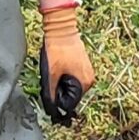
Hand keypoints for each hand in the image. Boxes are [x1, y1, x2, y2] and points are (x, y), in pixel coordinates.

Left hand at [37, 2, 95, 124]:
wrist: (62, 29)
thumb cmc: (56, 50)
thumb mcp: (51, 75)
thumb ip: (51, 94)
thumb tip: (51, 110)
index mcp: (83, 84)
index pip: (70, 104)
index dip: (57, 102)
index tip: (48, 92)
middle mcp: (89, 81)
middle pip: (71, 96)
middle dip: (59, 92)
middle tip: (51, 78)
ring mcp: (88, 73)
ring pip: (71, 88)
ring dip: (61, 85)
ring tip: (55, 70)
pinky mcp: (84, 66)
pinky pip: (73, 79)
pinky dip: (65, 78)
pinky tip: (59, 67)